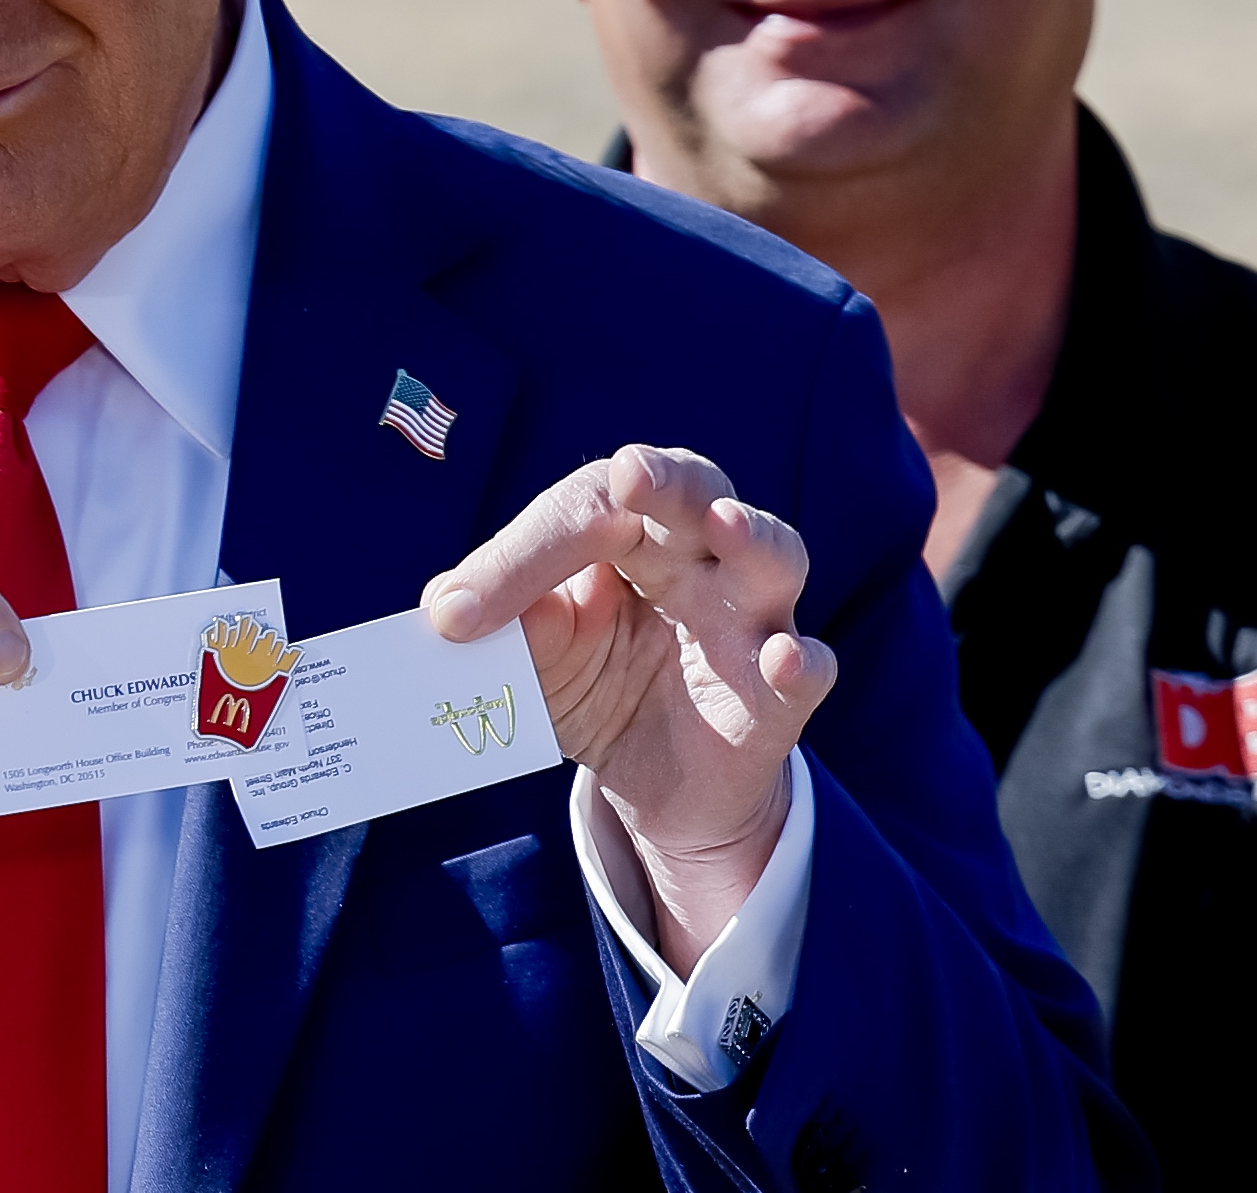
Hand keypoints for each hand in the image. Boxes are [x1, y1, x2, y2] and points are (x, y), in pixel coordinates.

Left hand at [423, 445, 834, 973]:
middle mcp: (698, 557)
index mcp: (630, 530)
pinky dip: (800, 661)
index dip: (521, 555)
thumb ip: (500, 625)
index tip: (456, 613)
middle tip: (630, 477)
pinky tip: (782, 660)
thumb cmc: (592, 680)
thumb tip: (449, 613)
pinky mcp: (778, 695)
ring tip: (724, 525)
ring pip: (773, 555)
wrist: (652, 780)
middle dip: (667, 481)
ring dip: (751, 537)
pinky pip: (807, 668)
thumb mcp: (534, 654)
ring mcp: (749, 619)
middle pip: (698, 492)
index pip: (584, 509)